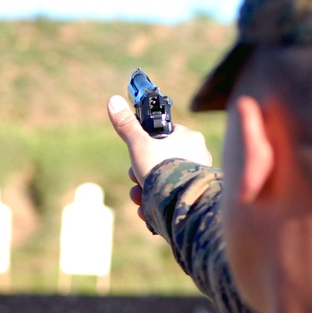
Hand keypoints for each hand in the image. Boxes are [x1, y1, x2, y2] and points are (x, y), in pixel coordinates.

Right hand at [107, 94, 211, 218]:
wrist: (181, 204)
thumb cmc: (162, 168)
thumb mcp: (139, 144)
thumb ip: (127, 125)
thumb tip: (113, 100)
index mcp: (189, 138)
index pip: (163, 136)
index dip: (144, 146)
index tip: (134, 156)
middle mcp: (198, 157)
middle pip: (161, 162)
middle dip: (141, 174)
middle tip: (135, 179)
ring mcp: (197, 179)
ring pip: (165, 182)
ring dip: (146, 192)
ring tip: (140, 200)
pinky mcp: (195, 198)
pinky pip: (172, 199)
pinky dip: (157, 205)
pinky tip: (148, 212)